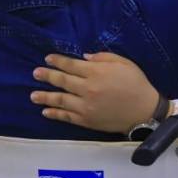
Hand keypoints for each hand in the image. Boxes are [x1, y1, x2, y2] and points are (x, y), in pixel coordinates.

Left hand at [31, 53, 159, 133]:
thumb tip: (84, 57)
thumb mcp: (123, 62)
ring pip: (60, 100)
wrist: (145, 110)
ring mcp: (86, 106)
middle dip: (47, 76)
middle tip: (35, 73)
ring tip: (33, 95)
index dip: (58, 61)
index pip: (71, 65)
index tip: (47, 58)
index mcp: (96, 72)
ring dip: (45, 97)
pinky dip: (55, 114)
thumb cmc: (135, 83)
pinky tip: (46, 112)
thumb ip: (102, 57)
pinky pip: (67, 117)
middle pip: (62, 81)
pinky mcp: (87, 120)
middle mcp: (88, 89)